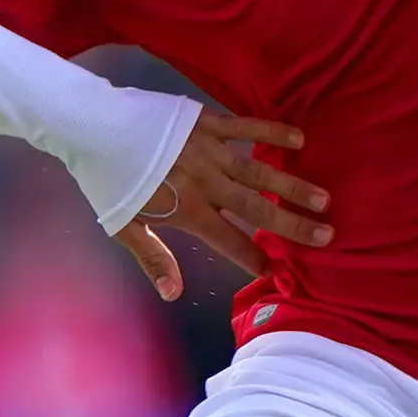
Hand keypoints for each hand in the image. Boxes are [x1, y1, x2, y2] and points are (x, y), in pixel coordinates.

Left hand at [113, 107, 332, 301]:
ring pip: (259, 171)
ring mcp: (209, 150)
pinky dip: (272, 132)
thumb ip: (153, 258)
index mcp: (186, 210)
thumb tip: (173, 294)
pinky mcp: (207, 122)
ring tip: (322, 198)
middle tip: (326, 236)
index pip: (229, 240)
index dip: (254, 258)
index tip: (280, 272)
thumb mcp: (123, 225)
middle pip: (255, 209)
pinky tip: (300, 138)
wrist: (91, 127)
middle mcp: (205, 182)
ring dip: (292, 185)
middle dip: (291, 225)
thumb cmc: (105, 180)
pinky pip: (246, 127)